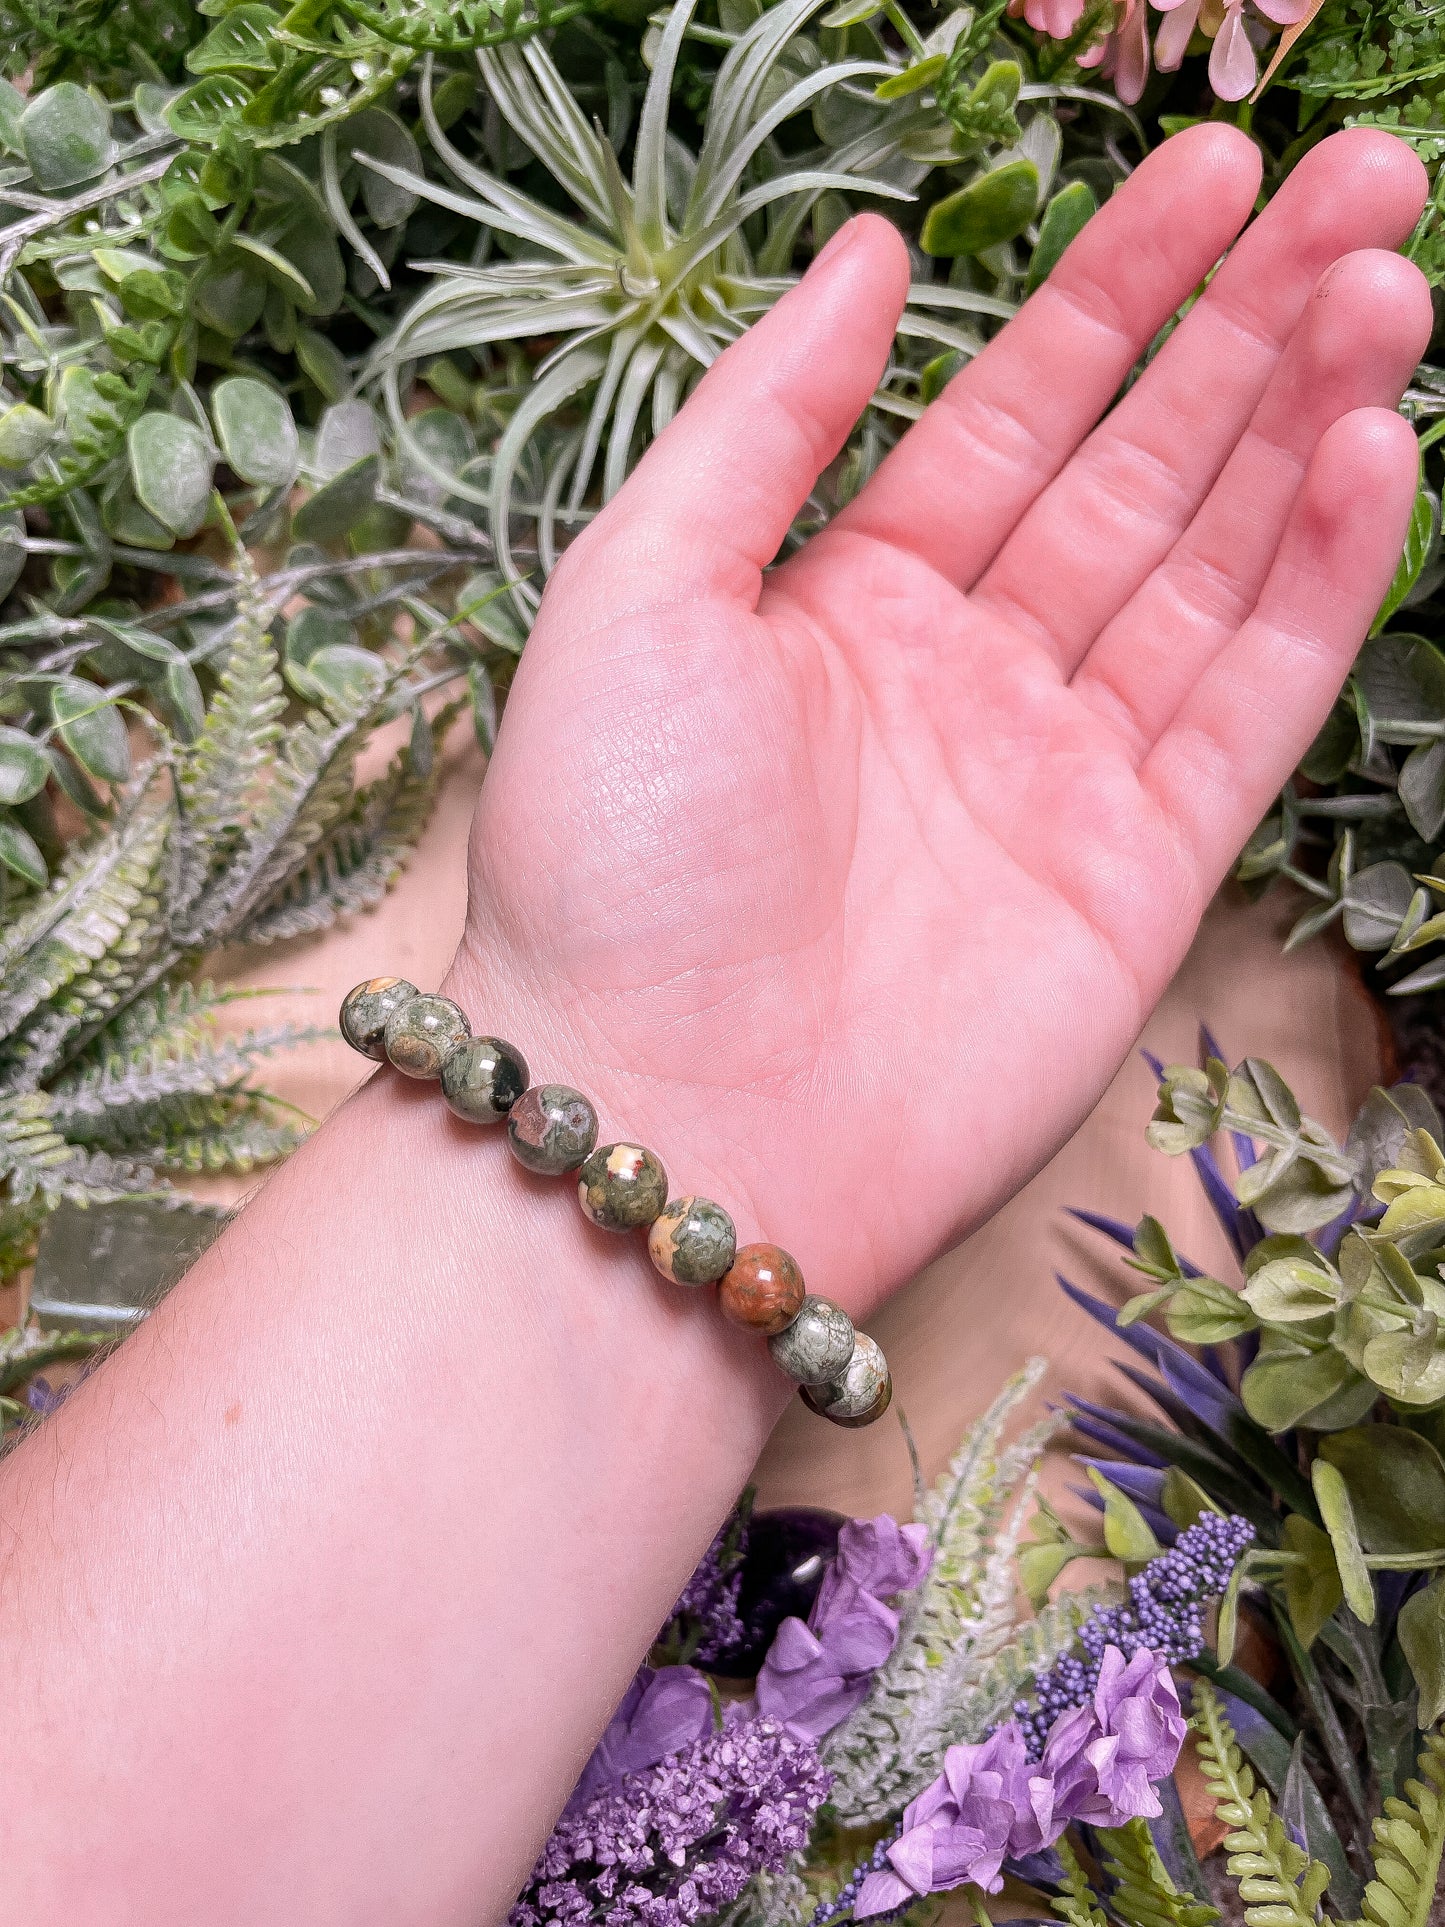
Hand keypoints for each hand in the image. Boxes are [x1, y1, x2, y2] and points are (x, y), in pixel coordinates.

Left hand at [452, 125, 1428, 1321]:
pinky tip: (1370, 457)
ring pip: (1217, 571)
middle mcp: (968, 679)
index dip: (1116, 289)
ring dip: (1305, 429)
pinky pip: (1252, 706)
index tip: (1218, 168)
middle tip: (1366, 187)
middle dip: (1249, 330)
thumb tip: (870, 249)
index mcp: (849, 604)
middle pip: (1141, 472)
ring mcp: (1062, 777)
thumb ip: (765, 420)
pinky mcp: (1140, 879)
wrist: (663, 1113)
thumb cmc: (614, 860)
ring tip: (1390, 291)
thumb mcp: (641, 590)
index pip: (1015, 413)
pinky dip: (1319, 586)